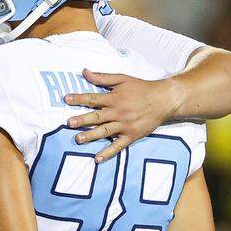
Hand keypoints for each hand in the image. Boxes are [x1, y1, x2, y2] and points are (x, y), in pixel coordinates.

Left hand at [65, 69, 183, 162]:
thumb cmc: (142, 88)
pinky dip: (108, 153)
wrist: (164, 100)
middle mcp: (118, 112)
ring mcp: (125, 125)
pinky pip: (118, 146)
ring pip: (105, 131)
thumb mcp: (122, 79)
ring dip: (91, 136)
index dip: (79, 98)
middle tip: (69, 123)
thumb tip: (85, 72)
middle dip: (82, 120)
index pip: (93, 98)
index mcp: (114, 98)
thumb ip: (103, 77)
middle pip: (97, 117)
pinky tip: (97, 158)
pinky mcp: (131, 135)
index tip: (66, 99)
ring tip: (78, 139)